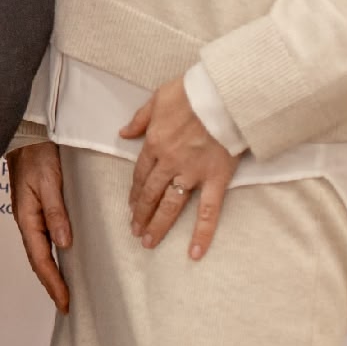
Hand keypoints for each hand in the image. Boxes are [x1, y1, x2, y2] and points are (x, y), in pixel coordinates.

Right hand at [7, 141, 72, 311]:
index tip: (66, 302)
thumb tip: (64, 243)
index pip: (41, 259)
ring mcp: (30, 215)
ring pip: (40, 251)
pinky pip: (43, 239)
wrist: (27, 135)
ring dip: (50, 272)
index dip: (53, 282)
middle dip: (51, 283)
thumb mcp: (49, 181)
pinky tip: (61, 258)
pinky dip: (51, 255)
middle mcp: (27, 220)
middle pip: (38, 260)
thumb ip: (56, 212)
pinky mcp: (36, 208)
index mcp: (27, 217)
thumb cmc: (37, 154)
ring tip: (63, 289)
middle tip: (66, 305)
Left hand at [122, 78, 237, 256]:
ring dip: (158, 225)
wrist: (222, 94)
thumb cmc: (191, 92)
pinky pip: (208, 211)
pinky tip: (194, 253)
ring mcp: (192, 173)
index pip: (141, 174)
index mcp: (154, 143)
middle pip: (151, 192)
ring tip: (148, 241)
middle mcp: (169, 162)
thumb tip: (123, 132)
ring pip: (171, 204)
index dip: (135, 192)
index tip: (132, 206)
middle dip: (141, 213)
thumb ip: (140, 119)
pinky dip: (201, 233)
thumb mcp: (157, 99)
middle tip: (135, 231)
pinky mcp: (216, 179)